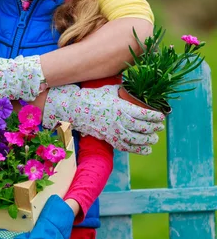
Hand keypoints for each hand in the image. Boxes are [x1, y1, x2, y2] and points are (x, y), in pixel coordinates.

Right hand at [43, 84, 164, 154]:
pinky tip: (147, 149)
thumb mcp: (111, 90)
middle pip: (143, 128)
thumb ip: (125, 92)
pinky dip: (139, 150)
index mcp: (122, 107)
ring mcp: (115, 132)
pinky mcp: (110, 140)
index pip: (144, 114)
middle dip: (154, 128)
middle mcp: (120, 121)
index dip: (155, 117)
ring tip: (154, 138)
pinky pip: (127, 147)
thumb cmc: (94, 97)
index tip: (161, 116)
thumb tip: (137, 88)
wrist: (77, 109)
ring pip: (137, 139)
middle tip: (160, 127)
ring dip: (149, 140)